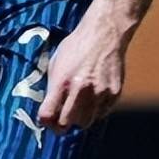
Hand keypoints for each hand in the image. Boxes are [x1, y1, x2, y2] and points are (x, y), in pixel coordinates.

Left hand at [38, 16, 126, 134]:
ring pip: (86, 122)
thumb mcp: (56, 63)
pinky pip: (101, 114)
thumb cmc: (76, 47)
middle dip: (61, 124)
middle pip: (67, 124)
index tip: (46, 120)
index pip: (48, 115)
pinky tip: (92, 97)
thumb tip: (48, 109)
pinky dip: (95, 110)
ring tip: (77, 106)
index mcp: (62, 81)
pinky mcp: (114, 94)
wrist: (103, 34)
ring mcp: (100, 93)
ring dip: (79, 119)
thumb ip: (52, 87)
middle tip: (60, 119)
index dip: (45, 121)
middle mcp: (81, 90)